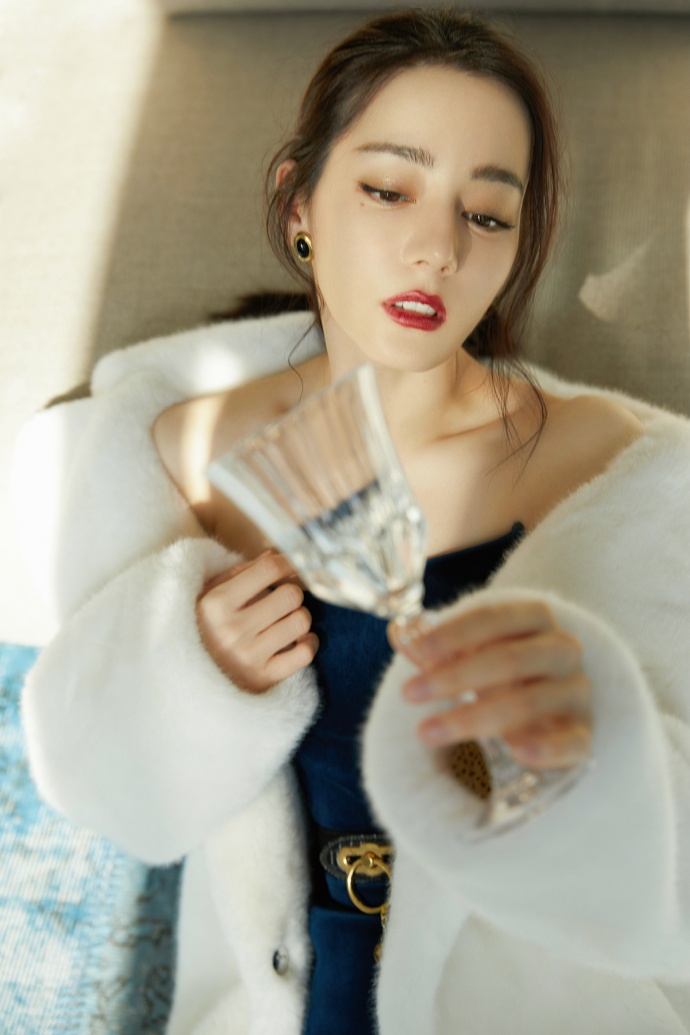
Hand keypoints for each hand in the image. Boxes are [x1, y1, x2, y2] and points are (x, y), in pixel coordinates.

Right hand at [197, 549, 317, 693]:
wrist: (189, 678)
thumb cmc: (205, 627)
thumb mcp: (211, 594)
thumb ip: (241, 572)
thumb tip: (274, 554)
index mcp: (216, 603)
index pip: (268, 569)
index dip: (285, 564)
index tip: (288, 567)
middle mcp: (232, 630)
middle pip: (290, 595)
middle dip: (291, 594)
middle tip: (283, 600)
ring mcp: (248, 656)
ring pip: (301, 622)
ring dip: (299, 618)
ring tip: (287, 620)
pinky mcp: (263, 678)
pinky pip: (304, 654)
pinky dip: (308, 644)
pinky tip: (299, 641)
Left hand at [389, 601, 591, 768]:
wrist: (548, 711)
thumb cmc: (501, 673)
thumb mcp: (468, 655)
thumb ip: (434, 646)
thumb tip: (399, 632)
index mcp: (535, 619)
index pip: (494, 617)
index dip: (454, 633)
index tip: (416, 653)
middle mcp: (562, 650)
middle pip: (511, 658)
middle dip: (454, 677)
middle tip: (409, 694)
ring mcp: (576, 692)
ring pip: (530, 702)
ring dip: (474, 717)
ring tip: (426, 731)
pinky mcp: (583, 734)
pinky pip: (572, 742)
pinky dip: (546, 747)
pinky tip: (517, 752)